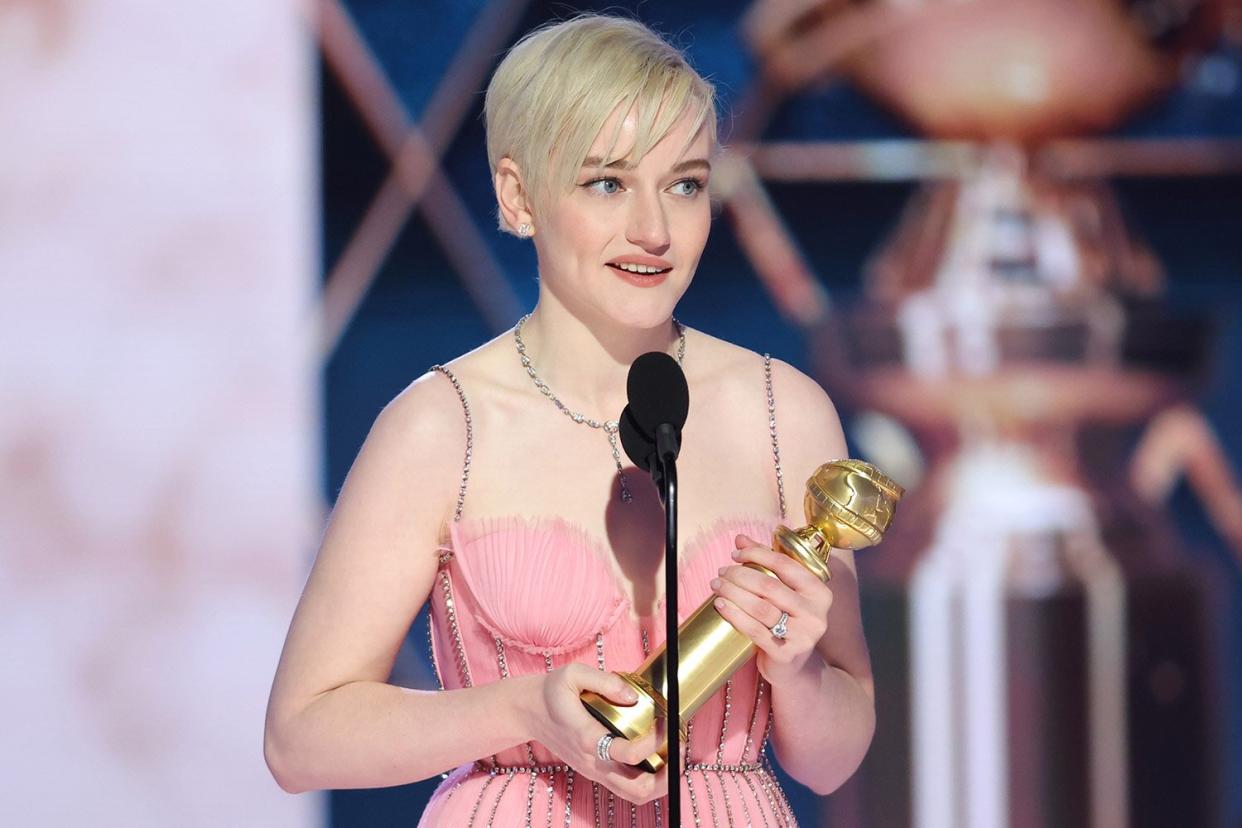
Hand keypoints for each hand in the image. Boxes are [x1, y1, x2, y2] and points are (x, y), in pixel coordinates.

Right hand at [527, 663, 668, 804]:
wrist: (528, 712)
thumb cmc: (552, 691)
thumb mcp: (573, 674)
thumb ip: (605, 682)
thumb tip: (633, 697)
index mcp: (587, 739)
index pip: (628, 754)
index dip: (654, 741)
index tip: (665, 721)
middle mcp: (592, 763)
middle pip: (637, 789)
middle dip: (667, 776)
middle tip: (681, 748)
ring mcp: (595, 772)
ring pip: (635, 795)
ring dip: (662, 783)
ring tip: (677, 757)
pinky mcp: (597, 773)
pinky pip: (628, 788)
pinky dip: (650, 780)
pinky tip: (661, 759)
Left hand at [710, 534, 832, 686]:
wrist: (793, 665)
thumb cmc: (787, 620)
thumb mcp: (784, 591)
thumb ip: (766, 563)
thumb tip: (740, 539)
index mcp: (819, 592)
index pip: (785, 565)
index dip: (757, 555)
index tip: (736, 553)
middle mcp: (816, 613)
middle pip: (770, 586)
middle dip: (740, 575)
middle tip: (721, 573)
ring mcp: (803, 636)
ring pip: (760, 608)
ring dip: (733, 593)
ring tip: (717, 586)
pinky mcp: (785, 654)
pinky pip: (754, 630)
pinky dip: (734, 615)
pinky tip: (721, 605)